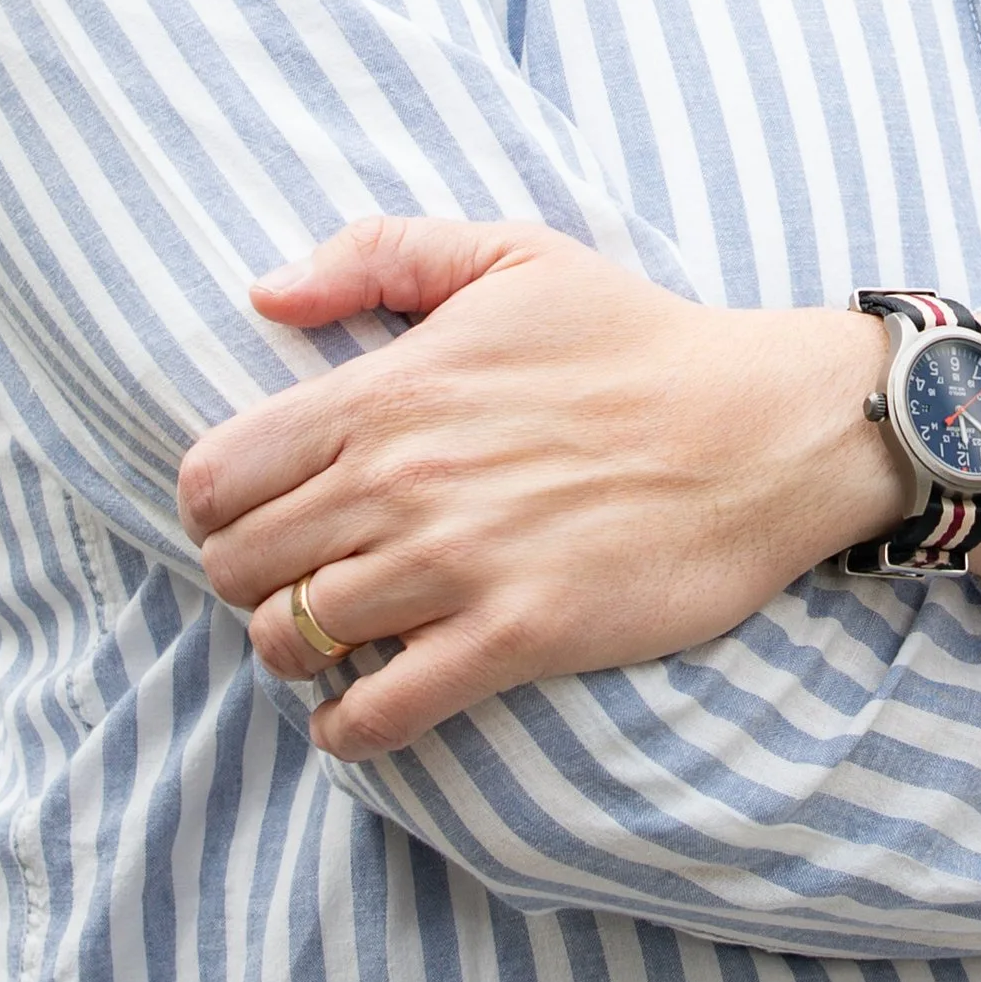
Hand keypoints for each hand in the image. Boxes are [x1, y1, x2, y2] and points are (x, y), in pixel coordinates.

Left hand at [179, 219, 910, 759]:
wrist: (764, 426)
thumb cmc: (635, 337)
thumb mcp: (511, 253)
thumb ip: (378, 253)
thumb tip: (265, 296)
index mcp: (388, 390)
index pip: (217, 476)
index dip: (217, 505)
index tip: (258, 511)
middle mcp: (403, 482)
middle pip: (238, 568)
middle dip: (250, 580)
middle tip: (300, 577)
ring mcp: (456, 566)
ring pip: (293, 642)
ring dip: (300, 650)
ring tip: (338, 637)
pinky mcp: (516, 637)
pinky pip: (380, 714)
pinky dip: (352, 727)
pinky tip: (367, 708)